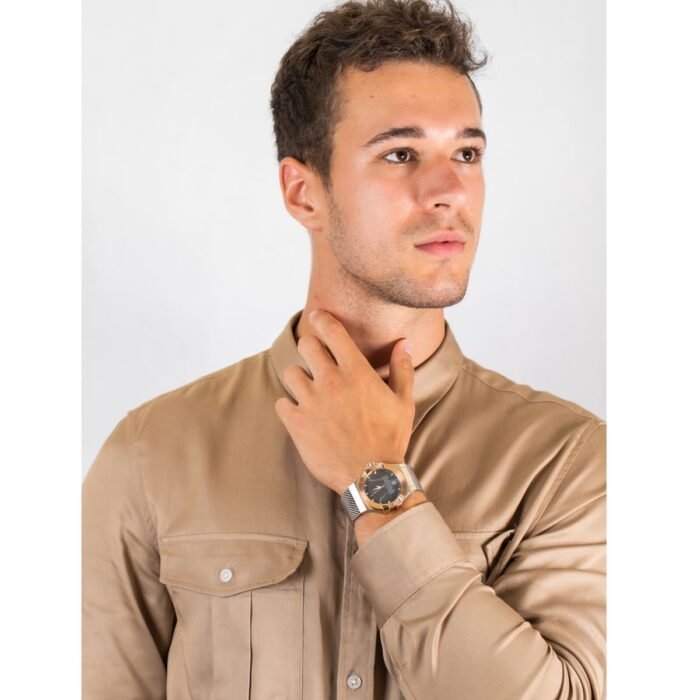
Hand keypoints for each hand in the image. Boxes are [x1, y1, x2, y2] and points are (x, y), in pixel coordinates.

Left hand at [274, 309, 415, 494]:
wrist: (372, 478)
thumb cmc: (390, 439)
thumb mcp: (403, 402)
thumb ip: (402, 368)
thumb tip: (404, 343)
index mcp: (356, 372)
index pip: (332, 331)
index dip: (322, 319)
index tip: (317, 317)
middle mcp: (330, 381)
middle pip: (306, 346)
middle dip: (310, 348)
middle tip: (315, 358)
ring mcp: (311, 401)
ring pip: (290, 372)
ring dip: (298, 378)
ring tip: (309, 390)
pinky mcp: (296, 423)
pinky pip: (281, 402)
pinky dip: (288, 406)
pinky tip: (301, 413)